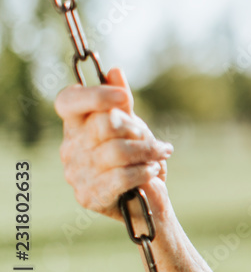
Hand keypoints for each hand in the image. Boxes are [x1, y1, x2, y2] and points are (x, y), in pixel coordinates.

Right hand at [55, 67, 174, 221]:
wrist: (147, 200)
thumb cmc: (137, 159)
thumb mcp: (132, 126)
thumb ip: (121, 101)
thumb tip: (114, 71)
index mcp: (76, 126)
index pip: (68, 102)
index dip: (94, 95)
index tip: (124, 98)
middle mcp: (70, 149)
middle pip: (103, 124)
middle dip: (136, 130)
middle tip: (154, 140)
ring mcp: (76, 174)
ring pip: (116, 151)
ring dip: (148, 151)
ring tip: (161, 154)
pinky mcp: (89, 197)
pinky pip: (121, 177)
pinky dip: (144, 171)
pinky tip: (153, 171)